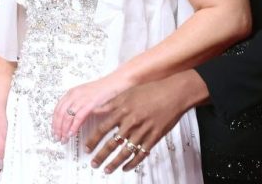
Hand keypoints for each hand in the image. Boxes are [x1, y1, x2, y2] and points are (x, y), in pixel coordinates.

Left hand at [52, 73, 131, 142]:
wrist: (116, 82)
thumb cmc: (104, 90)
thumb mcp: (87, 98)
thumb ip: (79, 108)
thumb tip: (73, 123)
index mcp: (72, 92)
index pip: (57, 109)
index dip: (54, 122)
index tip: (54, 131)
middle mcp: (75, 94)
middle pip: (59, 113)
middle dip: (57, 128)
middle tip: (57, 138)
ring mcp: (82, 98)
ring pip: (67, 116)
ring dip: (63, 130)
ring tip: (64, 139)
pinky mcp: (90, 103)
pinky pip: (78, 117)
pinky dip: (73, 127)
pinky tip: (72, 133)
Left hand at [84, 71, 208, 172]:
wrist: (174, 93)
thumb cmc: (151, 90)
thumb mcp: (128, 92)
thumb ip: (111, 103)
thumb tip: (95, 109)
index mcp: (123, 110)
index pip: (103, 128)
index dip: (93, 140)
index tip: (87, 148)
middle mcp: (131, 122)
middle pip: (112, 143)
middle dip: (101, 156)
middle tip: (94, 163)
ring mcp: (143, 131)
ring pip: (125, 152)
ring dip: (114, 163)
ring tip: (107, 169)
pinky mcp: (154, 137)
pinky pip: (141, 154)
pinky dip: (132, 163)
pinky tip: (126, 167)